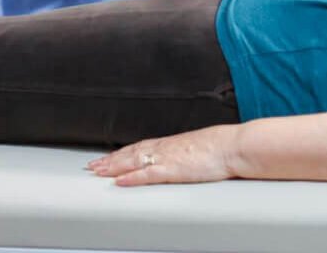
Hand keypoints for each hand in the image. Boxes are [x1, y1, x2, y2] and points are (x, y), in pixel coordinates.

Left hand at [88, 125, 238, 186]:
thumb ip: (185, 152)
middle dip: (110, 160)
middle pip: (131, 154)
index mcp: (171, 143)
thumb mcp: (198, 146)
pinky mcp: (174, 170)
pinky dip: (132, 178)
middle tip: (92, 166)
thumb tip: (182, 156)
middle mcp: (165, 148)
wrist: (234, 146)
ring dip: (114, 167)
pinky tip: (120, 181)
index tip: (107, 157)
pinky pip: (148, 174)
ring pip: (134, 161)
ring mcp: (168, 158)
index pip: (140, 147)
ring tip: (98, 172)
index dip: (121, 153)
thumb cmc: (222, 147)